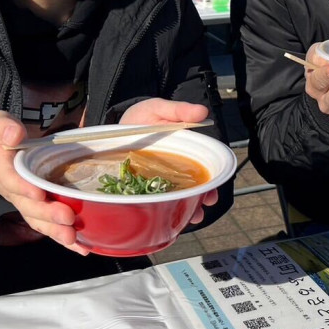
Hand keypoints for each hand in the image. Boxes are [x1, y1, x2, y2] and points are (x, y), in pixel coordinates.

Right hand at [0, 111, 86, 254]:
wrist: (8, 145)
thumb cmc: (4, 133)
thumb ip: (3, 127)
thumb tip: (14, 135)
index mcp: (0, 168)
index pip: (9, 179)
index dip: (23, 188)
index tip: (38, 193)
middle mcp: (13, 190)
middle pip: (28, 206)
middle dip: (47, 214)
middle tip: (66, 218)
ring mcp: (27, 202)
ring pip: (40, 220)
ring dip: (56, 231)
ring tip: (73, 237)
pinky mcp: (41, 207)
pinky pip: (51, 225)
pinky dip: (66, 238)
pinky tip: (82, 247)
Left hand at [119, 99, 216, 223]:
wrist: (115, 125)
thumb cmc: (142, 116)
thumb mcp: (159, 109)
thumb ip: (179, 110)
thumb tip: (202, 112)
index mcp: (182, 151)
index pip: (201, 168)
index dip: (210, 181)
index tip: (212, 192)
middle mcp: (172, 169)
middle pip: (190, 187)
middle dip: (199, 200)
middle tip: (201, 210)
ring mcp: (156, 179)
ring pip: (173, 197)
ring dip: (184, 208)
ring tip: (190, 218)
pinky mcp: (138, 185)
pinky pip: (151, 199)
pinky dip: (159, 210)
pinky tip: (166, 218)